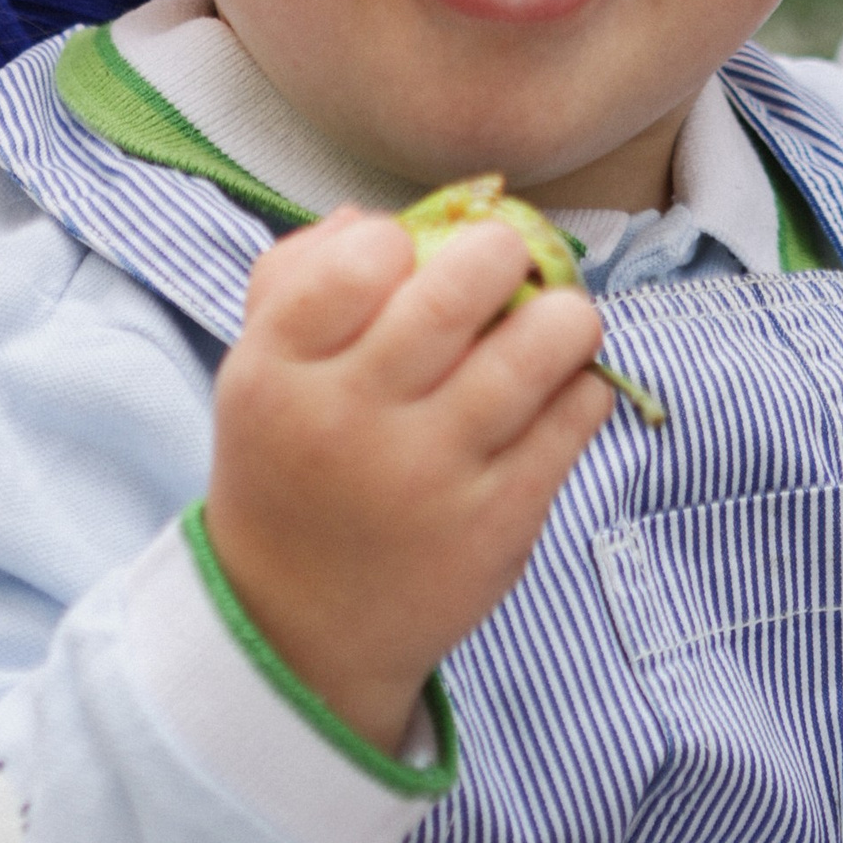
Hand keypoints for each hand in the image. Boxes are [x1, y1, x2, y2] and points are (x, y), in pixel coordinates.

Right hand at [202, 208, 610, 755]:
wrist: (300, 627)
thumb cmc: (292, 466)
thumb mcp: (261, 370)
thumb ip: (297, 277)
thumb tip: (373, 215)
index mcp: (279, 370)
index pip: (356, 259)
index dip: (396, 241)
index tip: (407, 262)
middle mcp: (352, 419)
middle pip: (459, 288)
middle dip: (503, 250)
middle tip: (505, 263)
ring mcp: (431, 473)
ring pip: (538, 345)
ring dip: (563, 314)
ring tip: (553, 322)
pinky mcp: (500, 520)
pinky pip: (576, 414)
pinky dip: (581, 383)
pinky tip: (558, 388)